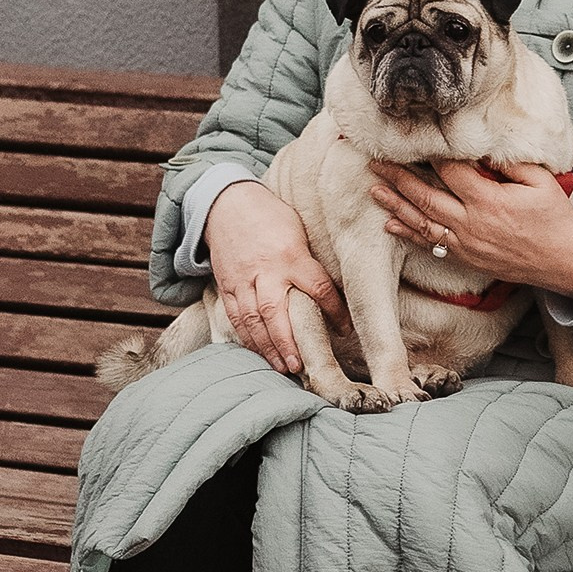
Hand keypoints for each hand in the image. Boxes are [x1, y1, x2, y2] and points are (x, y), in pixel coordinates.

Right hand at [203, 182, 347, 375]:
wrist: (228, 204)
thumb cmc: (272, 217)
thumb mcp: (299, 231)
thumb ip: (311, 262)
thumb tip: (333, 293)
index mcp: (291, 255)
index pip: (318, 288)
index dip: (335, 312)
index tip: (344, 330)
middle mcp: (266, 270)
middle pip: (275, 311)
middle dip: (287, 341)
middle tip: (299, 366)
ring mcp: (243, 279)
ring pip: (252, 319)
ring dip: (267, 347)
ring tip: (282, 367)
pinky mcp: (227, 285)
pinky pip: (235, 316)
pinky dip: (247, 337)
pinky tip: (259, 352)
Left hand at [370, 160, 572, 304]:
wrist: (562, 261)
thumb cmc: (554, 218)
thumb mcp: (540, 182)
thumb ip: (509, 163)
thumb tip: (481, 149)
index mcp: (489, 201)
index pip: (450, 171)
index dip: (431, 154)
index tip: (413, 139)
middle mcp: (471, 224)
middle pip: (425, 196)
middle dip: (398, 177)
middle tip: (376, 162)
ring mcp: (465, 244)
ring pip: (421, 222)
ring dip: (395, 205)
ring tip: (374, 189)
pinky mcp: (465, 258)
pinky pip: (430, 245)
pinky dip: (408, 234)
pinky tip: (390, 224)